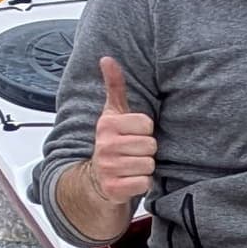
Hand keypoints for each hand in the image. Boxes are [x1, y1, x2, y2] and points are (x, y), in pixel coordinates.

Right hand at [89, 54, 155, 208]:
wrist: (96, 180)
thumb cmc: (111, 143)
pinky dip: (141, 184)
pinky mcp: (114, 188)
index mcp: (107, 125)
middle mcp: (105, 145)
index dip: (144, 132)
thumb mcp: (112, 114)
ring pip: (149, 164)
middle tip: (132, 153)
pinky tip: (130, 180)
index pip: (146, 124)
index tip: (131, 136)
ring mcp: (109, 168)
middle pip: (150, 145)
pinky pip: (145, 183)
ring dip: (144, 168)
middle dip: (145, 151)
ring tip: (130, 166)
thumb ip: (114, 86)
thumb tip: (107, 59)